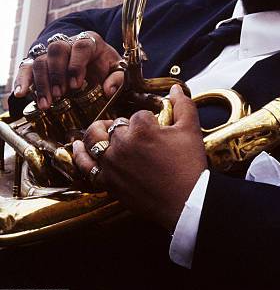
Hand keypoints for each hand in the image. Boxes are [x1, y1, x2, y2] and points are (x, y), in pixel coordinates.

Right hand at [13, 31, 123, 108]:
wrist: (95, 60)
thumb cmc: (105, 64)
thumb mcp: (116, 69)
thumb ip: (117, 78)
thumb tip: (109, 90)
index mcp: (89, 41)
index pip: (81, 46)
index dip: (76, 64)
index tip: (76, 85)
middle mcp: (68, 43)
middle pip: (56, 50)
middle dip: (57, 74)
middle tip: (60, 95)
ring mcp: (52, 52)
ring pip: (41, 60)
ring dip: (42, 83)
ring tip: (47, 103)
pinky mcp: (40, 62)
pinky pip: (27, 67)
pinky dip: (22, 80)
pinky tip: (21, 93)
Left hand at [73, 85, 206, 232]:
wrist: (186, 200)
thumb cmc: (189, 165)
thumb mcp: (190, 129)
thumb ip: (182, 104)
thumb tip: (174, 89)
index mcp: (142, 128)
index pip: (138, 114)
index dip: (149, 120)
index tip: (158, 130)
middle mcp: (121, 144)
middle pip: (114, 125)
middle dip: (124, 125)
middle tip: (135, 131)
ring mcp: (111, 163)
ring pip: (94, 140)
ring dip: (97, 132)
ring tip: (101, 129)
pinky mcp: (107, 182)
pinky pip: (85, 166)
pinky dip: (80, 155)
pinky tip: (78, 146)